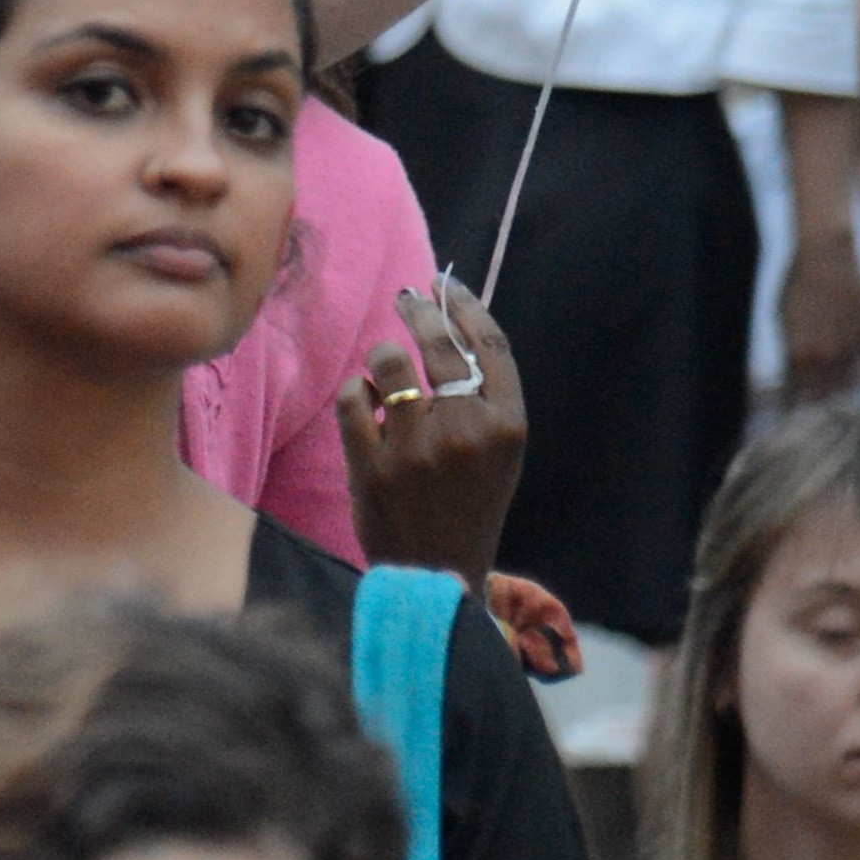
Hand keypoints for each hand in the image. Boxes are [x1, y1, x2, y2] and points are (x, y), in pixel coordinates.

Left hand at [342, 281, 525, 598]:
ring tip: (384, 378)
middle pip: (438, 343)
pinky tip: (364, 407)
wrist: (437, 575)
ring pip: (386, 363)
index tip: (448, 284)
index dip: (466, 306)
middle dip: (419, 310)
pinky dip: (354, 394)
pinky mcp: (374, 466)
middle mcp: (468, 434)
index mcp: (508, 428)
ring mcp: (419, 450)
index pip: (490, 345)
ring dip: (381, 362)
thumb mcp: (496, 453)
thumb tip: (450, 321)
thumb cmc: (466, 504)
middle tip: (407, 297)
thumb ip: (481, 397)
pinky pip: (352, 398)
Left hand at [779, 235, 859, 404]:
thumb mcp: (780, 318)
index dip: (790, 404)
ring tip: (838, 403)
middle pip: (822, 392)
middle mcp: (826, 356)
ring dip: (841, 394)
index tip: (787, 413)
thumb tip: (788, 368)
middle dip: (815, 403)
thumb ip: (786, 347)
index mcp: (800, 353)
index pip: (795, 392)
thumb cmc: (795, 284)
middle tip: (813, 411)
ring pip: (848, 383)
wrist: (825, 258)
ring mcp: (851, 347)